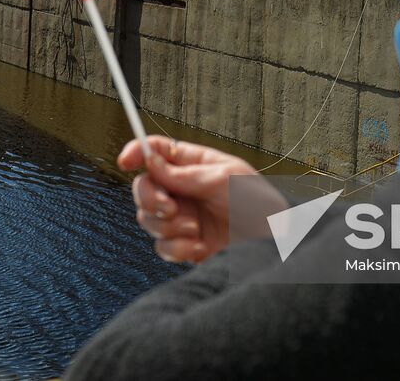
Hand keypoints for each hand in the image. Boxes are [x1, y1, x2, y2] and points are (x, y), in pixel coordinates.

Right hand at [120, 136, 286, 263]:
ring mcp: (181, 218)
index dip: (138, 151)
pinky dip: (177, 248)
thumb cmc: (258, 204)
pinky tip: (199, 247)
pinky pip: (161, 246)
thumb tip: (151, 162)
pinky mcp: (183, 245)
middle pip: (143, 187)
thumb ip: (184, 174)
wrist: (273, 246)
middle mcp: (183, 190)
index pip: (157, 151)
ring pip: (148, 219)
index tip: (126, 161)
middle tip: (171, 206)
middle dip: (151, 198)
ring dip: (168, 226)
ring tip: (195, 229)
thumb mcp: (224, 179)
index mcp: (193, 165)